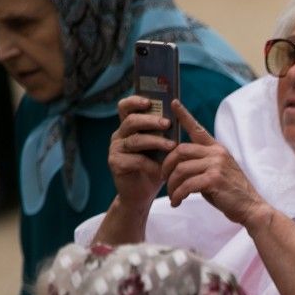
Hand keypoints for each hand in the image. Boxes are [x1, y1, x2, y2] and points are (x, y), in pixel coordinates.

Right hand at [108, 96, 172, 210]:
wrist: (143, 193)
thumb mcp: (163, 147)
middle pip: (131, 121)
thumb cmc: (156, 166)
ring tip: (172, 145)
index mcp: (130, 127)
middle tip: (167, 123)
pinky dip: (150, 164)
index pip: (126, 107)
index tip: (149, 101)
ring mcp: (115, 148)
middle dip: (151, 120)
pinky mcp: (115, 163)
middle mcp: (120, 135)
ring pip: (135, 140)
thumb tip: (179, 115)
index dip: (135, 101)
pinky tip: (161, 169)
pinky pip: (134, 159)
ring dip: (155, 142)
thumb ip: (166, 133)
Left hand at [161, 100, 269, 226]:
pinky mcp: (214, 179)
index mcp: (217, 149)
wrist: (251, 207)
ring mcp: (216, 165)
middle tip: (164, 178)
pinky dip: (178, 195)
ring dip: (172, 184)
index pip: (197, 129)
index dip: (183, 115)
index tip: (173, 103)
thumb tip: (179, 164)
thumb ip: (201, 164)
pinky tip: (178, 202)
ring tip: (173, 195)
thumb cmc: (231, 192)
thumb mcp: (217, 172)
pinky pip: (187, 185)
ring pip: (181, 169)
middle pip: (180, 150)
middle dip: (167, 165)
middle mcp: (217, 153)